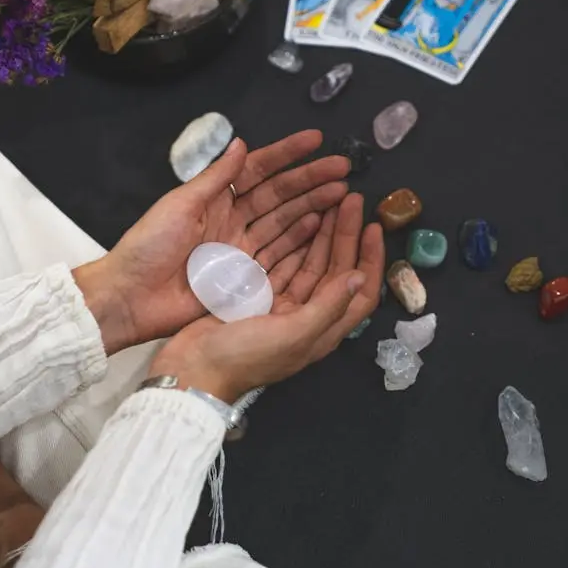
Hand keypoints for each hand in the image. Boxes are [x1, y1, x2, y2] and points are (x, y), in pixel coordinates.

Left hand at [75, 131, 350, 353]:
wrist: (131, 297)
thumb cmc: (149, 246)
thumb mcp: (180, 204)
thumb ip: (215, 177)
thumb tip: (242, 143)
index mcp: (213, 199)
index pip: (258, 170)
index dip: (286, 155)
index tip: (316, 141)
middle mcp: (230, 220)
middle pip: (278, 196)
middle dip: (310, 181)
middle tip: (344, 170)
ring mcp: (239, 249)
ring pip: (283, 223)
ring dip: (311, 207)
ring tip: (341, 195)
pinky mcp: (242, 278)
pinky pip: (277, 255)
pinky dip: (299, 241)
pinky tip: (320, 227)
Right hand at [148, 194, 384, 402]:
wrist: (195, 368)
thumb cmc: (246, 355)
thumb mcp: (294, 333)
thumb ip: (328, 306)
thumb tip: (360, 276)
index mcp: (323, 330)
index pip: (360, 291)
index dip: (370, 259)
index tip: (373, 226)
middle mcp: (308, 317)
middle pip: (336, 270)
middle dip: (345, 235)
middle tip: (349, 198)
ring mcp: (282, 306)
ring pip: (311, 264)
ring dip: (322, 235)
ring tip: (329, 202)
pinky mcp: (258, 297)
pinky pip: (284, 265)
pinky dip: (294, 243)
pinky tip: (298, 220)